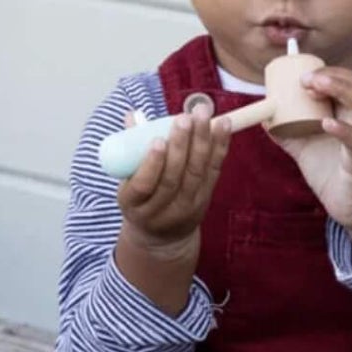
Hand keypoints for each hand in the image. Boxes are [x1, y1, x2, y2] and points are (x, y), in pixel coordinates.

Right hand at [113, 111, 231, 310]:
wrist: (161, 235)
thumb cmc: (141, 198)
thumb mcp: (128, 180)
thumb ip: (131, 148)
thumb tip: (132, 115)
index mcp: (132, 204)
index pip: (144, 185)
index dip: (152, 163)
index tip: (158, 140)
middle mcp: (160, 211)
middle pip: (173, 178)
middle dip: (180, 145)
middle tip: (184, 119)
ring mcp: (185, 207)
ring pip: (195, 174)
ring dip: (201, 142)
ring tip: (203, 115)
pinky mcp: (205, 200)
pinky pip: (213, 171)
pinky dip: (219, 147)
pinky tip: (223, 125)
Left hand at [275, 65, 351, 250]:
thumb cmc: (334, 173)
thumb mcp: (306, 147)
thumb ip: (287, 132)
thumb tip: (263, 117)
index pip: (348, 81)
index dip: (328, 72)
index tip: (301, 75)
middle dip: (332, 77)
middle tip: (306, 79)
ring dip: (341, 91)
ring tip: (316, 87)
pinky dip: (344, 130)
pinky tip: (327, 124)